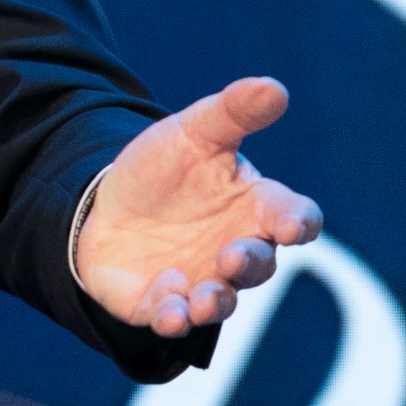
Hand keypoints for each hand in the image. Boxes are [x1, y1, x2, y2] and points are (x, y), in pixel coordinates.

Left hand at [75, 76, 323, 338]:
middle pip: (258, 265)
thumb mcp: (194, 132)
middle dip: (249, 264)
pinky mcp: (162, 302)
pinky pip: (172, 316)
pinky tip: (169, 309)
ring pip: (220, 300)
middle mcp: (235, 250)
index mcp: (254, 207)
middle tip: (233, 256)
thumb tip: (275, 88)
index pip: (292, 215)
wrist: (106, 202)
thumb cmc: (165, 168)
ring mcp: (201, 280)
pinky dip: (172, 316)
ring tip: (205, 299)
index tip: (295, 226)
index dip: (299, 222)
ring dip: (215, 302)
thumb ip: (233, 113)